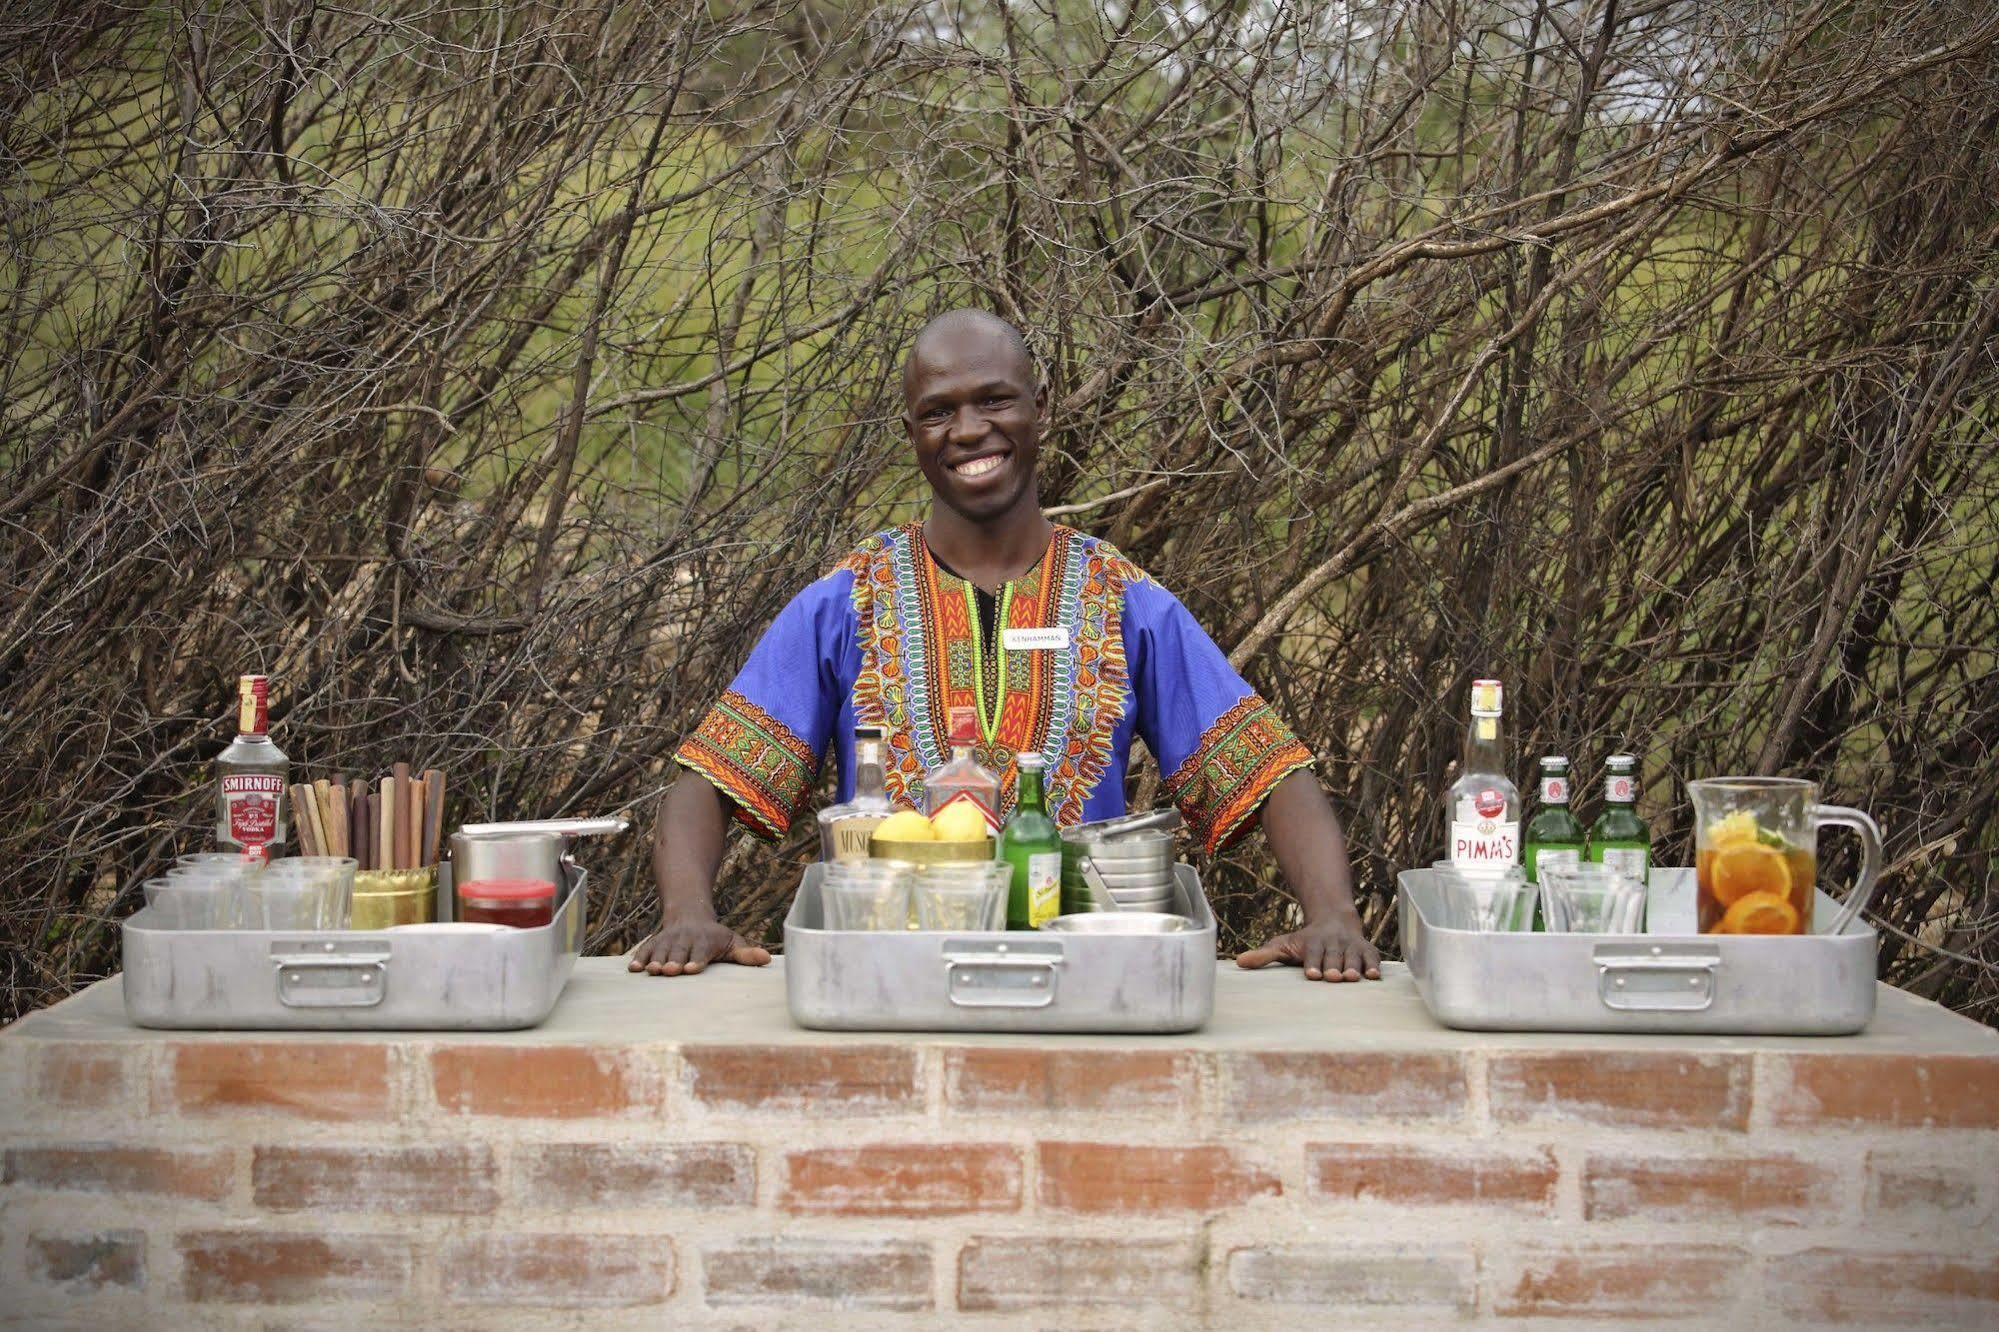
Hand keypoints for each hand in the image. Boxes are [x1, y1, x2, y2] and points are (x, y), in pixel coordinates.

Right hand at [628, 915, 770, 975]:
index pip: (701, 951)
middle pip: (678, 951)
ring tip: (651, 971)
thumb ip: (746, 954)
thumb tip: (767, 959)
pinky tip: (633, 969)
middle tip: (669, 971)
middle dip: (674, 961)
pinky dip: (639, 958)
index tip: (692, 968)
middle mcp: (685, 939)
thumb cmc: (716, 937)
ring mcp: (668, 941)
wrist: (690, 915)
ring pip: (660, 950)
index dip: (697, 959)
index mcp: (705, 940)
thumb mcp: (733, 942)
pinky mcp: (655, 943)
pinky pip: (645, 949)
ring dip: (655, 960)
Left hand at [1236, 913, 1380, 981]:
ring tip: (1352, 978)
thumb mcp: (1283, 945)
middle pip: (1334, 956)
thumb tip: (1238, 962)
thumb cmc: (1305, 941)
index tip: (1312, 974)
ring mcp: (1351, 946)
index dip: (1312, 963)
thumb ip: (1264, 955)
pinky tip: (1374, 976)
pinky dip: (1373, 965)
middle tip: (1333, 977)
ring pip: (1353, 956)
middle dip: (1334, 966)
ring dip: (1353, 966)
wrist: (1333, 921)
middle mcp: (1333, 943)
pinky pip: (1372, 957)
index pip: (1312, 953)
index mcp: (1313, 942)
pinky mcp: (1367, 950)